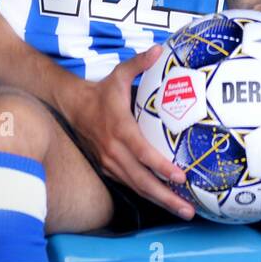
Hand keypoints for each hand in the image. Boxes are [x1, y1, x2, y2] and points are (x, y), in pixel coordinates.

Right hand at [62, 45, 194, 219]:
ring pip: (137, 187)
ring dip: (160, 201)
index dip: (162, 167)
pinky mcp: (108, 169)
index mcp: (120, 130)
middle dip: (166, 197)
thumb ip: (139, 63)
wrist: (71, 107)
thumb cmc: (101, 91)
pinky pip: (130, 186)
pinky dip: (148, 195)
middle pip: (142, 180)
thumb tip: (159, 49)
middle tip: (188, 210)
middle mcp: (115, 152)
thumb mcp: (119, 74)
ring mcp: (110, 164)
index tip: (181, 178)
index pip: (143, 154)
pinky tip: (165, 201)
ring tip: (183, 211)